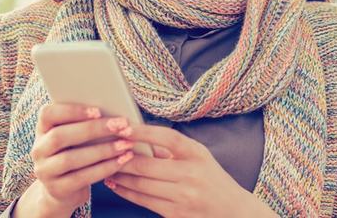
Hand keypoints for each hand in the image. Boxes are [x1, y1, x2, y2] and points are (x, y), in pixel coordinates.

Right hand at [14, 104, 136, 217]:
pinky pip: (81, 178)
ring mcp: (45, 171)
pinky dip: (104, 168)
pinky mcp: (57, 189)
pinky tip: (121, 161)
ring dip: (102, 150)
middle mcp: (38, 150)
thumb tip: (114, 110)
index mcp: (42, 130)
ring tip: (125, 144)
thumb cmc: (75, 154)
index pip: (47, 114)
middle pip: (60, 136)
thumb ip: (84, 124)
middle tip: (121, 125)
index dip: (71, 111)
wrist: (62, 191)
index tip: (98, 110)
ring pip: (70, 159)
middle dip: (93, 129)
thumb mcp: (74, 138)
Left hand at [102, 124, 276, 217]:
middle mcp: (191, 175)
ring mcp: (183, 196)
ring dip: (119, 174)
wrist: (233, 211)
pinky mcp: (175, 214)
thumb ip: (172, 148)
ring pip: (140, 184)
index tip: (123, 126)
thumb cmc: (212, 178)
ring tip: (104, 165)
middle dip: (121, 157)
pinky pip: (143, 200)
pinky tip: (115, 183)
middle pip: (147, 164)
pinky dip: (125, 191)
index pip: (167, 138)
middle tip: (103, 147)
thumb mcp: (199, 156)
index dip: (142, 132)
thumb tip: (137, 137)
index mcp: (197, 154)